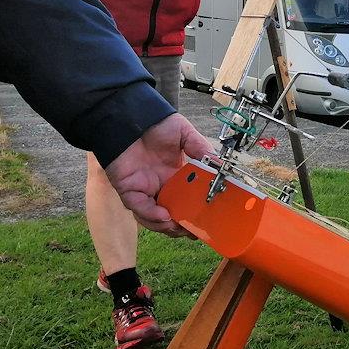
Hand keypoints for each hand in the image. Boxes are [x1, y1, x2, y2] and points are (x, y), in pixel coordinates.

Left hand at [104, 114, 213, 236]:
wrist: (130, 115)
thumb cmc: (156, 123)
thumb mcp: (185, 134)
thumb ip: (201, 149)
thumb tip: (220, 165)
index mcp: (174, 175)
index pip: (186, 199)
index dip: (196, 212)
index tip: (210, 220)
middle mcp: (159, 185)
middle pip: (171, 214)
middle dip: (182, 226)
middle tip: (195, 232)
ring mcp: (143, 189)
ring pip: (153, 217)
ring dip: (167, 226)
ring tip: (180, 228)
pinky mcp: (128, 189)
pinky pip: (139, 208)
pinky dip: (151, 215)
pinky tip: (165, 217)